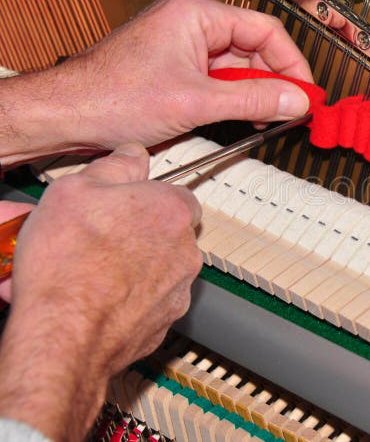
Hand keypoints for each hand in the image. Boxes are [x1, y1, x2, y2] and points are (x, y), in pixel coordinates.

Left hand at [0, 0, 312, 166]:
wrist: (68, 114)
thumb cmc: (112, 96)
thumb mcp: (197, 101)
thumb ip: (254, 101)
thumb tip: (295, 101)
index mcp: (197, 14)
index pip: (266, 31)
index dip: (292, 63)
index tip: (307, 91)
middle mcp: (192, 24)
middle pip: (254, 49)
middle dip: (274, 81)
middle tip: (294, 109)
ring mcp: (184, 46)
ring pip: (237, 67)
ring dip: (254, 93)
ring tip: (271, 118)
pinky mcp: (177, 68)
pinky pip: (218, 80)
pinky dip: (233, 99)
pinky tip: (245, 118)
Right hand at [0, 143, 201, 439]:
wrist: (64, 334)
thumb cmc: (69, 264)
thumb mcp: (77, 188)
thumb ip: (115, 167)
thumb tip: (132, 155)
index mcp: (172, 211)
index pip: (173, 195)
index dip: (140, 199)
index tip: (117, 205)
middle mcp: (185, 252)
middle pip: (162, 234)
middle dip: (128, 236)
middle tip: (89, 240)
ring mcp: (177, 291)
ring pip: (151, 271)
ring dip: (122, 269)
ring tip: (79, 272)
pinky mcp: (161, 325)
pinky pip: (142, 305)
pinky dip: (119, 302)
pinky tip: (86, 299)